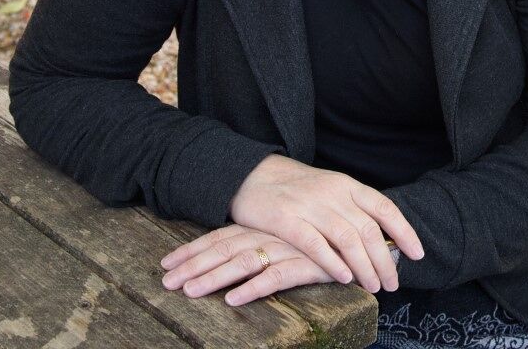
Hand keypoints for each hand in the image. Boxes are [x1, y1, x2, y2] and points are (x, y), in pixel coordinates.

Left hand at [160, 223, 370, 305]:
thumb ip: (259, 246)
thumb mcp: (283, 239)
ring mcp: (285, 246)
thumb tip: (227, 263)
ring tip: (190, 292)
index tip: (166, 264)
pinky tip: (235, 300)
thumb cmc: (318, 239)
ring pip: (243, 261)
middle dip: (192, 266)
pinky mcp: (305, 263)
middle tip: (166, 283)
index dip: (191, 250)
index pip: (218, 237)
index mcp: (260, 227)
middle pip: (223, 249)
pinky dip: (253, 288)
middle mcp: (268, 234)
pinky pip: (275, 276)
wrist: (361, 233)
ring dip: (215, 278)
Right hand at [226, 154, 423, 294]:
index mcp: (346, 184)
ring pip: (347, 239)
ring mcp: (309, 205)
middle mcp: (332, 193)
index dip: (403, 231)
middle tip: (392, 283)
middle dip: (385, 260)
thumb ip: (352, 209)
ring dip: (365, 266)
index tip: (417, 254)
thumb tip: (382, 239)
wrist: (252, 174)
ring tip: (373, 286)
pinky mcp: (286, 220)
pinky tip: (344, 278)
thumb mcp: (329, 189)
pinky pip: (315, 243)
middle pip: (368, 229)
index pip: (383, 207)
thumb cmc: (295, 187)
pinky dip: (332, 262)